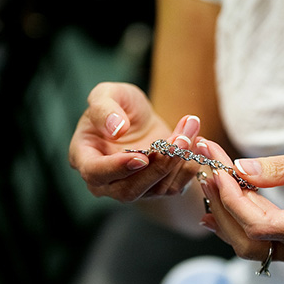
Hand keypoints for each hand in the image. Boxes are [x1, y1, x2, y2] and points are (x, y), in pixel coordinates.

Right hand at [69, 82, 201, 200]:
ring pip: (156, 188)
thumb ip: (105, 108)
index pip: (95, 173)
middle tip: (178, 140)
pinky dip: (189, 166)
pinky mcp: (157, 189)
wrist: (140, 120)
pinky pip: (175, 186)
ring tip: (190, 129)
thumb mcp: (108, 94)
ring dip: (178, 160)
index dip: (117, 168)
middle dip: (158, 166)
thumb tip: (115, 128)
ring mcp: (133, 188)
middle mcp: (107, 181)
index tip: (141, 157)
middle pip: (129, 189)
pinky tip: (198, 141)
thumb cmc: (119, 106)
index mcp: (85, 158)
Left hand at [197, 140, 283, 263]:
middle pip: (248, 240)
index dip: (231, 197)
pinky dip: (239, 225)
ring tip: (209, 183)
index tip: (215, 167)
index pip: (259, 223)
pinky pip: (264, 245)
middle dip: (220, 205)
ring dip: (226, 216)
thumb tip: (238, 168)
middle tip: (205, 168)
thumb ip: (280, 169)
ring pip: (252, 246)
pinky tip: (218, 209)